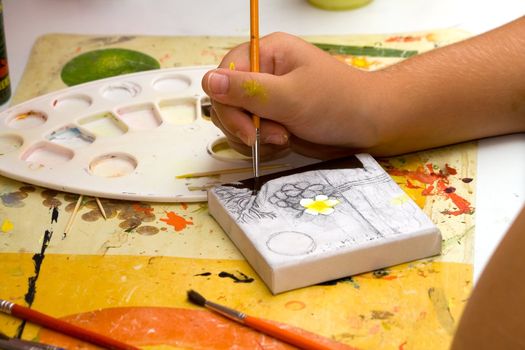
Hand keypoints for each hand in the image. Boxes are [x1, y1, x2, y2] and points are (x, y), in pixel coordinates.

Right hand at [201, 32, 382, 158]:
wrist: (369, 126)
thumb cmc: (339, 102)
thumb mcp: (292, 96)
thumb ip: (249, 90)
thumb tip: (209, 80)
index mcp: (268, 54)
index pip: (225, 75)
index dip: (228, 103)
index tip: (246, 127)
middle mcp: (264, 75)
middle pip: (226, 101)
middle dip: (244, 124)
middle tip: (273, 135)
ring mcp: (267, 99)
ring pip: (235, 122)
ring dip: (254, 138)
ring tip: (283, 137)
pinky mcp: (272, 120)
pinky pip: (250, 135)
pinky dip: (261, 145)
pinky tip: (283, 142)